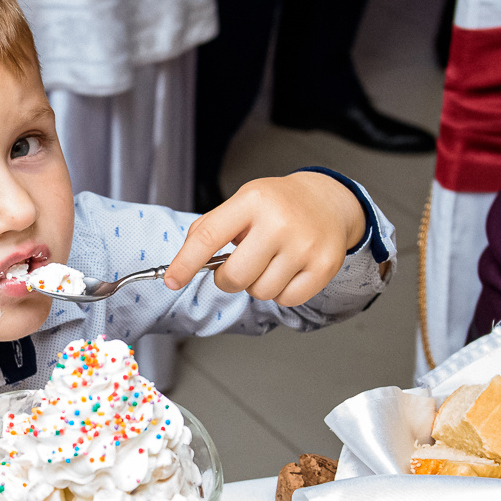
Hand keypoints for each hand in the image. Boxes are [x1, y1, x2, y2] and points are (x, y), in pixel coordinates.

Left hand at [165, 173, 365, 306]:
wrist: (328, 202)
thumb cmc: (279, 204)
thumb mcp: (243, 201)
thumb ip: (212, 228)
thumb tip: (185, 263)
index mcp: (253, 201)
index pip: (208, 237)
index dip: (185, 263)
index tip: (172, 280)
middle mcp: (280, 222)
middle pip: (235, 277)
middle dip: (228, 279)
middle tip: (238, 265)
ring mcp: (304, 246)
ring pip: (261, 292)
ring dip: (258, 284)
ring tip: (270, 260)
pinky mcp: (324, 266)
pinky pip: (286, 300)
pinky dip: (282, 291)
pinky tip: (288, 269)